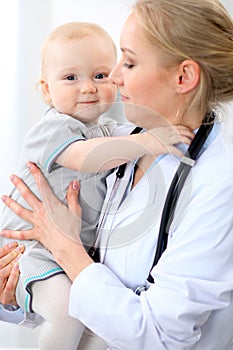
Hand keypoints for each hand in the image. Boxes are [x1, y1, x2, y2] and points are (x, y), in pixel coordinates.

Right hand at [0, 243, 23, 305]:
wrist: (12, 299)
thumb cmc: (10, 283)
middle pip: (0, 264)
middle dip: (10, 254)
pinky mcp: (5, 297)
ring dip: (12, 263)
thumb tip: (17, 248)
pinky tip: (18, 267)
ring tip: (20, 255)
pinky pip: (9, 285)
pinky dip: (14, 275)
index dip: (5, 250)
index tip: (14, 244)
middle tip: (20, 248)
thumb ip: (8, 262)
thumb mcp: (7, 271)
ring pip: (3, 273)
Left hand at [1, 163, 92, 280]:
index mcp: (51, 205)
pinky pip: (21, 233)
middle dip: (19, 185)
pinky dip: (12, 233)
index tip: (30, 165)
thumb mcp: (75, 210)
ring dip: (11, 204)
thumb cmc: (72, 229)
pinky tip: (3, 231)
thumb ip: (73, 196)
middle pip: (27, 196)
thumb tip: (74, 183)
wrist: (67, 246)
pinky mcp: (35, 233)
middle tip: (12, 177)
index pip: (42, 185)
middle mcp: (41, 212)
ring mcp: (36, 223)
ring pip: (20, 211)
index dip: (36, 174)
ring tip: (3, 198)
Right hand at [144, 125, 193, 157]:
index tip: (190, 131)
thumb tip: (168, 133)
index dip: (186, 129)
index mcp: (166, 129)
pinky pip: (175, 150)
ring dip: (187, 141)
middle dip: (189, 134)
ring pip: (180, 139)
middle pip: (182, 132)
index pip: (179, 127)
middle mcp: (167, 133)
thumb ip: (164, 131)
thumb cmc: (147, 138)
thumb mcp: (157, 131)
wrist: (141, 142)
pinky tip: (183, 156)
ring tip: (190, 144)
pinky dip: (180, 153)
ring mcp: (166, 140)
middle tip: (193, 137)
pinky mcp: (164, 148)